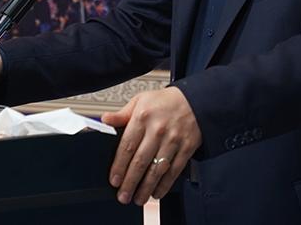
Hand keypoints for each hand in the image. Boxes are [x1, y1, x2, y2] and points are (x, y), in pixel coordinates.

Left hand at [101, 87, 201, 205]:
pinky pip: (174, 171)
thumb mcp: (140, 100)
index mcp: (143, 117)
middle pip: (140, 161)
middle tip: (123, 196)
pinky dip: (165, 185)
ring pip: (157, 169)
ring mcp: (173, 140)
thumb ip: (122, 114)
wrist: (195, 101)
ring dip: (146, 187)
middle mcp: (158, 130)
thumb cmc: (165, 102)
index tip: (114, 180)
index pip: (127, 146)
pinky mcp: (186, 148)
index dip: (119, 166)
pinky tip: (156, 193)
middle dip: (130, 182)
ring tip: (138, 199)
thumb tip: (105, 120)